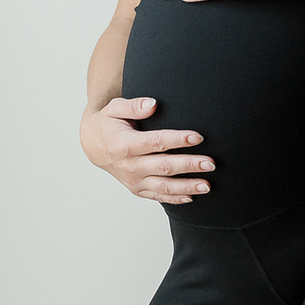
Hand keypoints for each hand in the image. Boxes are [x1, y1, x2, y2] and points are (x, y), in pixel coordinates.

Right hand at [80, 96, 214, 203]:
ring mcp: (134, 180)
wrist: (93, 145)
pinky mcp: (137, 189)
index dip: (178, 140)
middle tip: (211, 163)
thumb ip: (134, 106)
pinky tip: (192, 196)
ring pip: (164, 187)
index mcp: (125, 144)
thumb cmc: (108, 123)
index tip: (198, 137)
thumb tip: (152, 105)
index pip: (156, 142)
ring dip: (187, 187)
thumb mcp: (114, 109)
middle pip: (164, 167)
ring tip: (207, 185)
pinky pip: (158, 196)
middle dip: (189, 165)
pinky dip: (175, 198)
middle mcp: (130, 166)